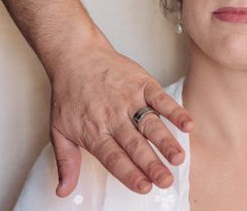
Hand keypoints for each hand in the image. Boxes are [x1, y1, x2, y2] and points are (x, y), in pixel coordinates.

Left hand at [48, 34, 192, 195]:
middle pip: (134, 144)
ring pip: (150, 124)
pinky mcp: (141, 84)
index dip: (129, 173)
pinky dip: (175, 111)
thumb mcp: (58, 129)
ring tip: (178, 157)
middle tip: (165, 180)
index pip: (114, 157)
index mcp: (94, 131)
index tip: (144, 187)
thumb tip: (63, 191)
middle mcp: (113, 117)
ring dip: (166, 141)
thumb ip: (66, 162)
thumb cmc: (69, 92)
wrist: (74, 55)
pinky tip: (187, 123)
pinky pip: (160, 98)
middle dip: (151, 164)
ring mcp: (128, 99)